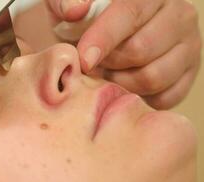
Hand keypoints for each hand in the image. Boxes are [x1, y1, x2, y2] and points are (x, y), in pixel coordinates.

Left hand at [46, 0, 201, 108]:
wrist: (107, 39)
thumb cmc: (87, 21)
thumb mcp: (68, 5)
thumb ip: (67, 2)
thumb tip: (75, 11)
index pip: (130, 13)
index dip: (104, 39)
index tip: (85, 60)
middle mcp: (178, 16)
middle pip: (142, 50)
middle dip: (109, 64)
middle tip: (93, 66)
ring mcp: (188, 47)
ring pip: (153, 77)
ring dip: (121, 82)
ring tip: (106, 74)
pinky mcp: (188, 75)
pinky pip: (164, 98)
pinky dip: (137, 98)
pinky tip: (123, 84)